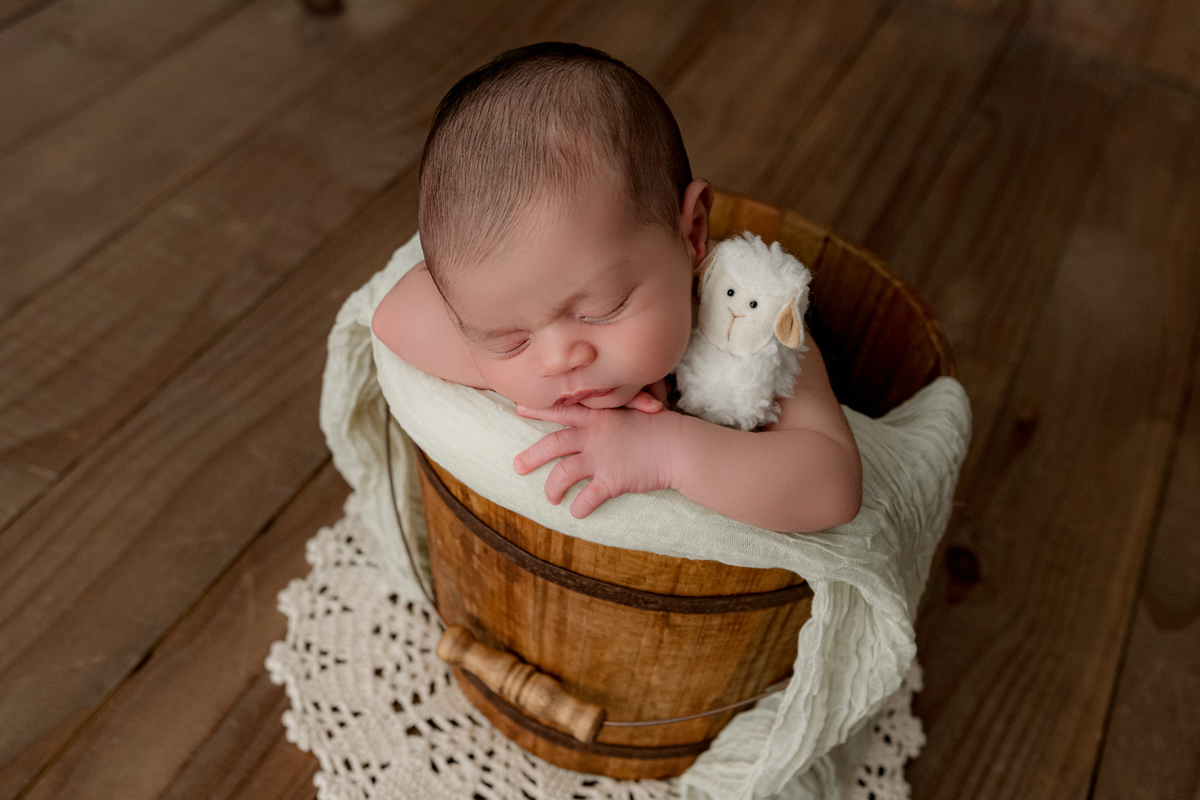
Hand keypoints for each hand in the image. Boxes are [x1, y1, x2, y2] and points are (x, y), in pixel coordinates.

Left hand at [513, 402, 681, 518]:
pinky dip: (578, 508)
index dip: (538, 410)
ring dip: (552, 488)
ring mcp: (600, 459)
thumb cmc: (660, 425)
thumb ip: (613, 411)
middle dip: (532, 457)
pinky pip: (586, 499)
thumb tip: (602, 414)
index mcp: (596, 416)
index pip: (561, 411)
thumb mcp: (632, 408)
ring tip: (551, 498)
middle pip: (552, 445)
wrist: (678, 445)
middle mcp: (593, 436)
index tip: (519, 410)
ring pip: (562, 475)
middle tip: (517, 467)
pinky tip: (576, 512)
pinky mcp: (611, 481)